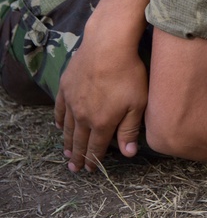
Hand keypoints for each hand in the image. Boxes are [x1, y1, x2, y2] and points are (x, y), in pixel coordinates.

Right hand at [54, 40, 147, 171]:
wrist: (107, 47)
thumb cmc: (128, 74)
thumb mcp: (137, 104)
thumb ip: (130, 129)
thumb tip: (128, 154)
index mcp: (102, 122)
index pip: (96, 147)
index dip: (93, 160)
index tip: (90, 170)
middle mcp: (83, 116)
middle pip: (79, 141)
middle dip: (77, 156)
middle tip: (74, 168)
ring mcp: (72, 101)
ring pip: (67, 128)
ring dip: (66, 142)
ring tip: (65, 153)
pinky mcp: (65, 87)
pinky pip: (59, 109)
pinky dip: (58, 120)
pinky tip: (58, 126)